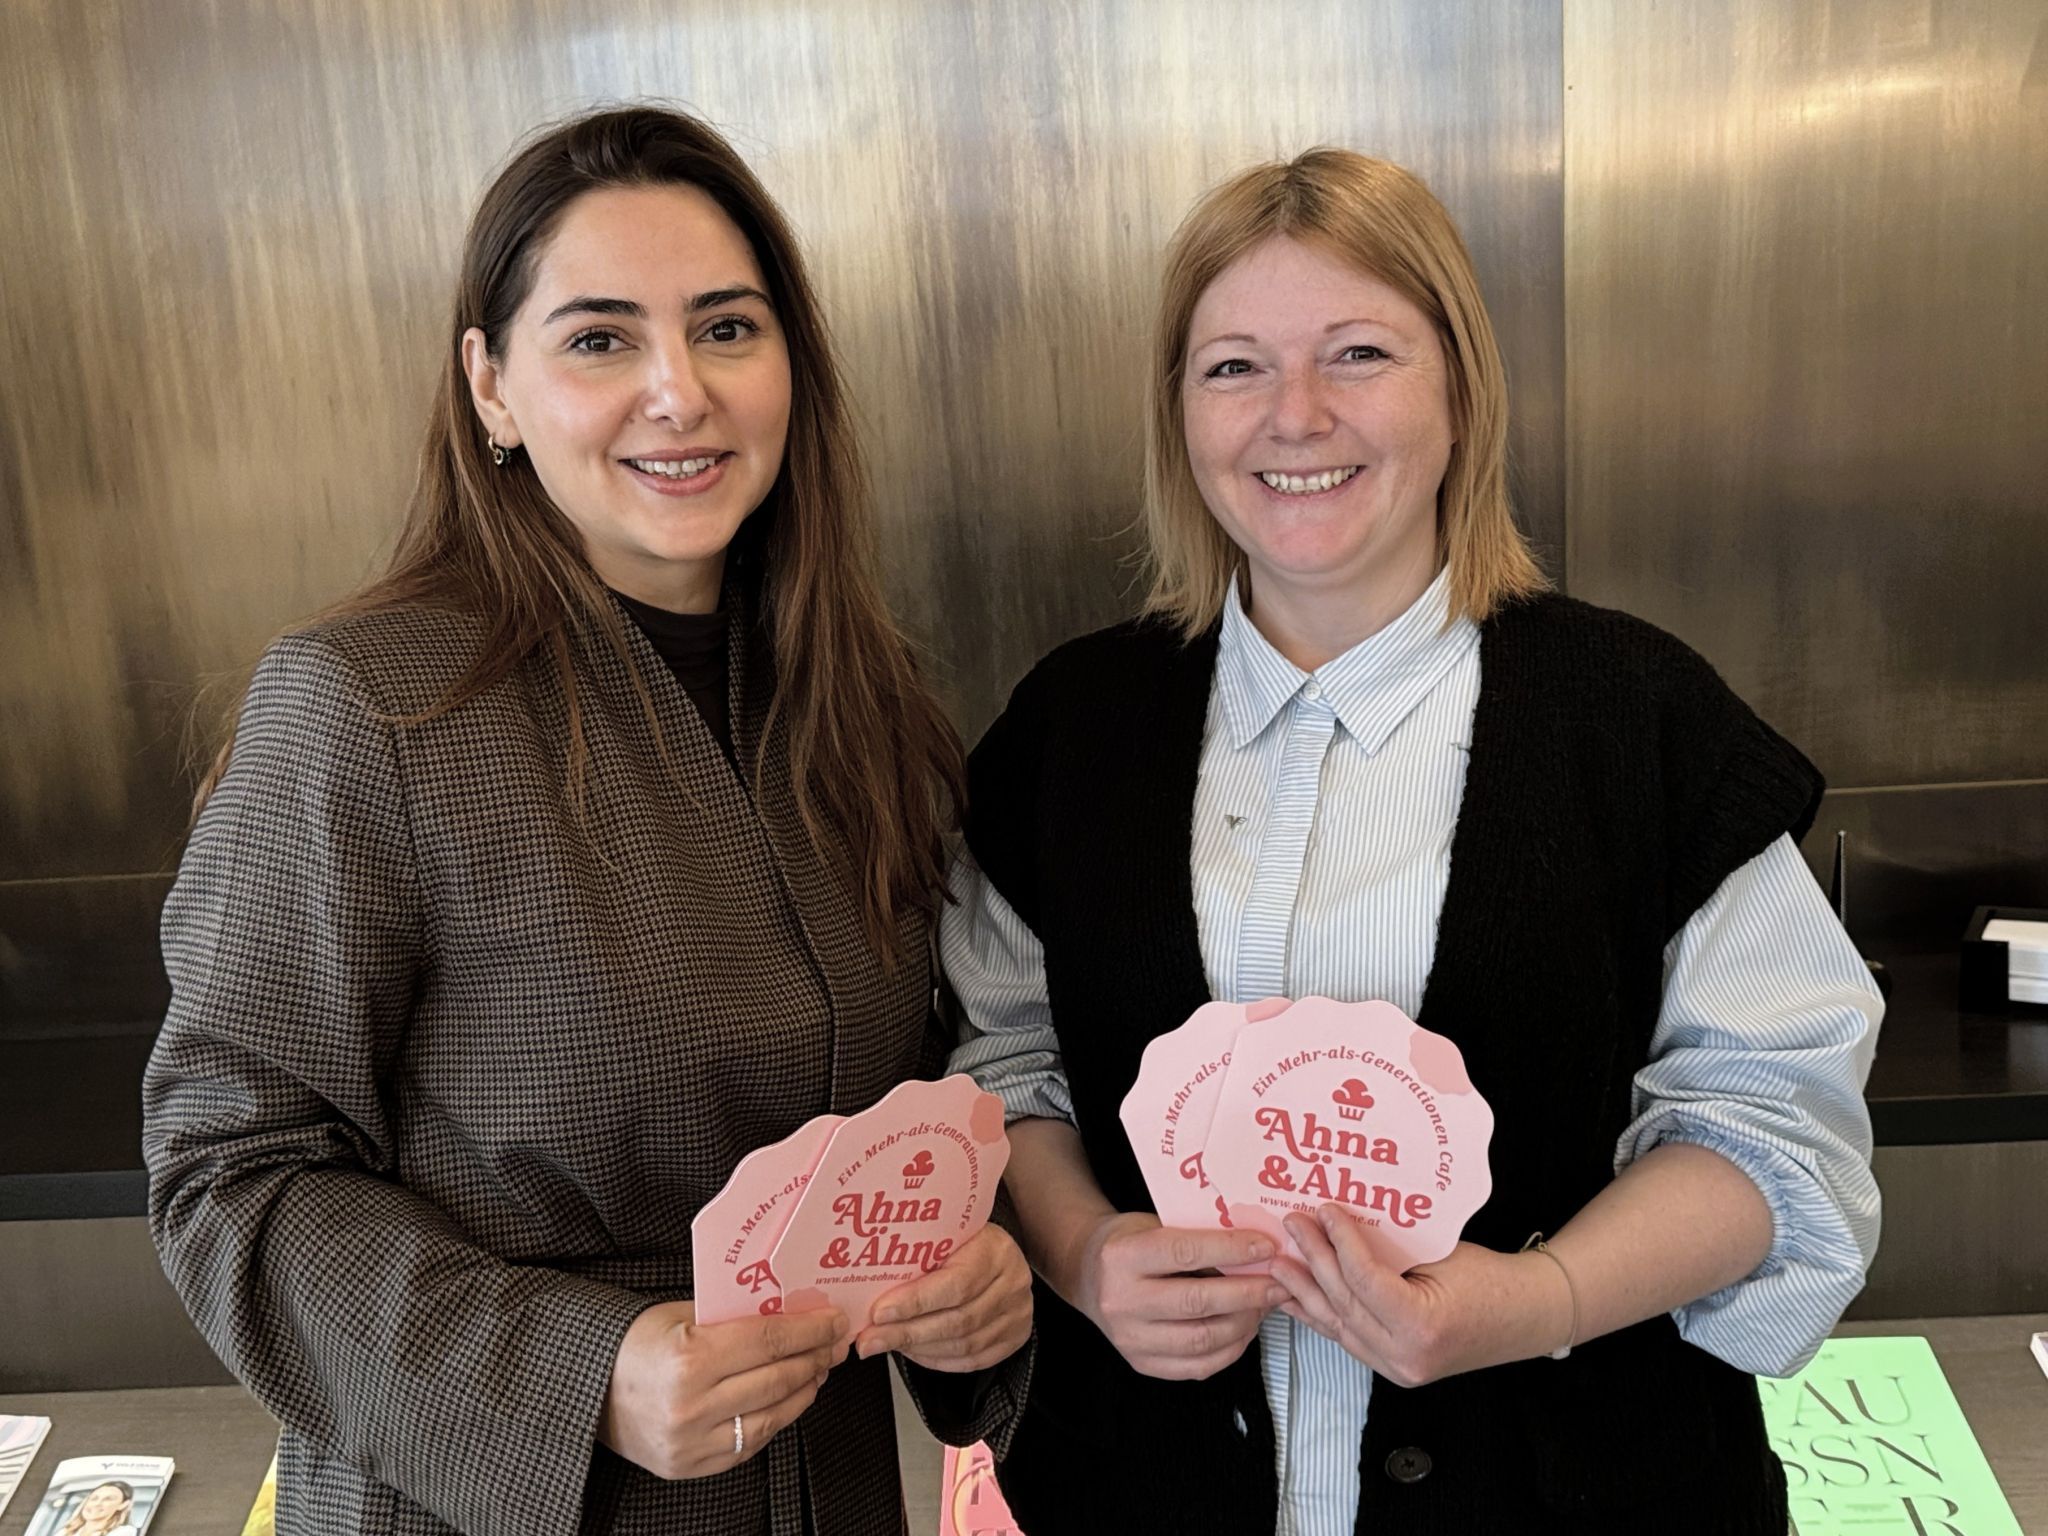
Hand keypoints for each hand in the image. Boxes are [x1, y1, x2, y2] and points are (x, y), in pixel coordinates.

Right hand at [599, 1301, 850, 1479]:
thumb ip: (733, 1316)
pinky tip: (787, 1401)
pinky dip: (774, 1421)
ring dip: (802, 1392)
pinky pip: (748, 1445)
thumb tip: (789, 1312)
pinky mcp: (690, 1466)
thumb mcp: (682, 1314)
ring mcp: (691, 1442)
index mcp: (690, 1358)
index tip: (833, 1321)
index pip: (769, 1340)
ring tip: (815, 1372)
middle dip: (814, 1358)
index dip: (810, 1330)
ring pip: (770, 1417)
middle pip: (777, 1379)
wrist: (591, 1388)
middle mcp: (692, 1405)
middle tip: (832, 1345)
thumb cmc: (635, 1345)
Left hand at [856, 1225, 1032, 1370]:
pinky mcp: (1014, 1336)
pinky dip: (938, 1360)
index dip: (915, 1302)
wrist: (997, 1251)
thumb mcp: (945, 1235)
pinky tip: (913, 1352)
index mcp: (994, 1250)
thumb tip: (866, 1288)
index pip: (955, 1283)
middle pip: (957, 1320)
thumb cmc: (964, 1241)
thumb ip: (917, 1256)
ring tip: (886, 1344)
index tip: (879, 1313)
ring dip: (918, 1349)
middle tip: (869, 1340)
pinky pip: (973, 1360)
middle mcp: (1012, 1283)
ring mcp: (1017, 1313)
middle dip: (907, 1333)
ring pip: (964, 1344)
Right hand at [1071, 1211, 1286, 1380]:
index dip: (1231, 1250)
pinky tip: (1245, 1328)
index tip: (1266, 1246)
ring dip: (1245, 1323)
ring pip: (1202, 1340)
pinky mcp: (1142, 1364)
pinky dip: (1230, 1349)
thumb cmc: (1128, 1243)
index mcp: (1121, 1257)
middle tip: (1280, 1283)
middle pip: (1197, 1302)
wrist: (1087, 1275)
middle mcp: (1121, 1301)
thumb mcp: (1153, 1225)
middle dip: (1248, 1293)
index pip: (1185, 1254)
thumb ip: (1195, 1237)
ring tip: (1266, 1305)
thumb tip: (1255, 1248)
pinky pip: (1197, 1366)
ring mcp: (1130, 1339)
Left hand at [1270, 1206, 1570, 1387]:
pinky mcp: (1394, 1369)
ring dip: (1306, 1291)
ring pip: (1338, 1325)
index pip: (1364, 1279)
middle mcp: (1405, 1357)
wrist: (1527, 1316)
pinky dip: (1321, 1316)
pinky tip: (1297, 1298)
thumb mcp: (1440, 1255)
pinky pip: (1348, 1339)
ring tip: (1278, 1262)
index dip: (1339, 1241)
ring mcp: (1398, 1369)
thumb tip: (1342, 1225)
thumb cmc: (1493, 1280)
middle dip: (1314, 1260)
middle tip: (1291, 1226)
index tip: (1322, 1210)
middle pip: (1345, 1302)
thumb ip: (1391, 1250)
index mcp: (1421, 1326)